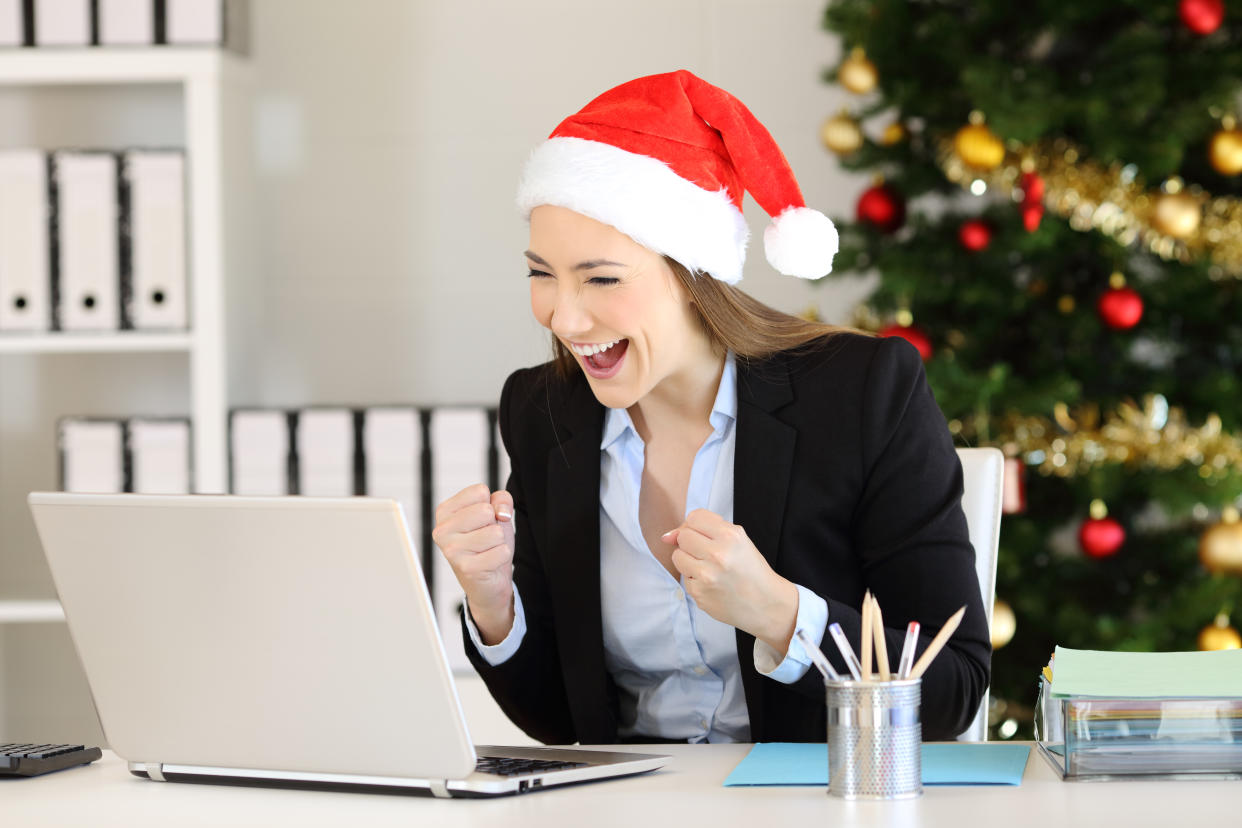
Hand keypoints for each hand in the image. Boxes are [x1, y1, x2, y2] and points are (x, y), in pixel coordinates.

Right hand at [431, 483, 515, 644]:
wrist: (489, 581)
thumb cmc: (488, 543)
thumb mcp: (496, 513)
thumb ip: (501, 500)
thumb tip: (501, 512)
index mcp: (445, 511)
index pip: (480, 491)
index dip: (491, 506)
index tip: (483, 521)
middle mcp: (442, 530)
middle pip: (486, 511)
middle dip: (494, 524)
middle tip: (485, 538)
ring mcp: (451, 550)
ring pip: (495, 532)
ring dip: (499, 542)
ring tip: (488, 550)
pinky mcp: (466, 568)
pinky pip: (501, 551)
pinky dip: (502, 556)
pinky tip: (490, 563)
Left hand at [664, 509, 798, 654]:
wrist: (766, 604)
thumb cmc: (750, 569)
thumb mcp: (738, 540)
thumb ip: (705, 530)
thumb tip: (666, 536)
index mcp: (731, 536)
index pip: (694, 518)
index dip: (696, 526)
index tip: (704, 535)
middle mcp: (718, 554)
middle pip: (683, 536)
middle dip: (692, 543)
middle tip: (708, 553)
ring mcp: (707, 576)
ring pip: (677, 556)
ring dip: (688, 560)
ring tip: (708, 567)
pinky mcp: (699, 594)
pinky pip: (684, 578)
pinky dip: (694, 579)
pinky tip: (712, 584)